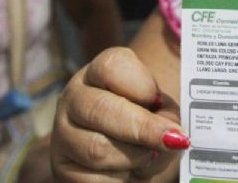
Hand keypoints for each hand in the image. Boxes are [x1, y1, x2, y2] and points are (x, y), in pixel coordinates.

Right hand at [51, 47, 188, 181]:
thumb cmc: (148, 124)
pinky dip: (121, 180)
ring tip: (148, 156)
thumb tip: (172, 136)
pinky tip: (128, 172)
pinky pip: (94, 180)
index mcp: (99, 73)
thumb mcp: (162, 112)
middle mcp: (74, 97)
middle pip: (102, 108)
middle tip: (174, 140)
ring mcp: (63, 133)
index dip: (140, 84)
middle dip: (143, 128)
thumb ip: (168, 116)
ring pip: (98, 149)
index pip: (112, 66)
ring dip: (134, 158)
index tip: (158, 100)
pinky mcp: (63, 168)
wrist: (127, 155)